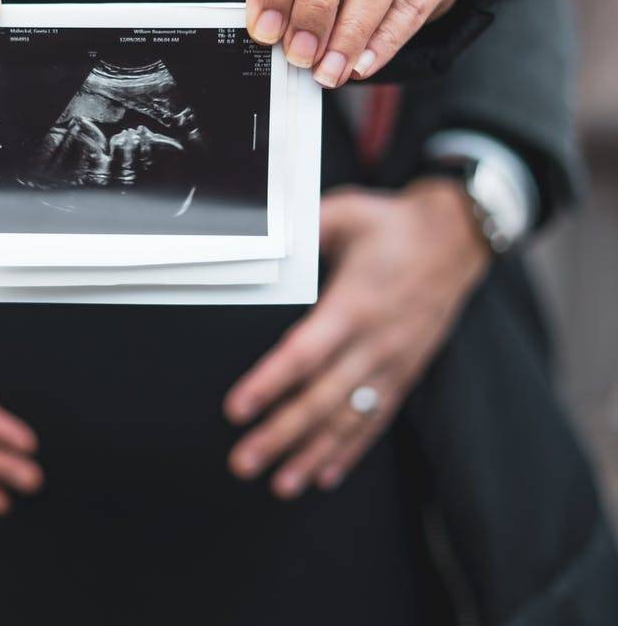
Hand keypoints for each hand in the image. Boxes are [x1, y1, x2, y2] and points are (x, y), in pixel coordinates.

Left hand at [224, 180, 490, 497]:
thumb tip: (265, 235)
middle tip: (244, 460)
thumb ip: (304, 226)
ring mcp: (393, 361)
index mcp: (355, 302)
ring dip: (312, 453)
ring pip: (348, 418)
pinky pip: (375, 419)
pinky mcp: (406, 371)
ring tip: (280, 483)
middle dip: (281, 434)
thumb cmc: (394, 224)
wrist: (457, 238)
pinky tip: (325, 473)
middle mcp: (375, 341)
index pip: (306, 353)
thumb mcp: (346, 211)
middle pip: (322, 398)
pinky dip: (350, 449)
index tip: (238, 409)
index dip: (270, 384)